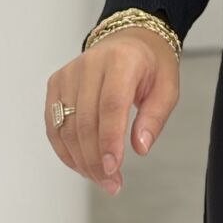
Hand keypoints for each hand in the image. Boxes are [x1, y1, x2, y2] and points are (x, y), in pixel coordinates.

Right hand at [44, 26, 179, 194]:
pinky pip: (54, 124)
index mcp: (122, 60)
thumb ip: (155, 118)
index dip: (109, 141)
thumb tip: (140, 148)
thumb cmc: (151, 65)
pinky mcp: (56, 84)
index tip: (114, 169)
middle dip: (96, 159)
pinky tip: (81, 165)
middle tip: (111, 184)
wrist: (129, 39)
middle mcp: (90, 64)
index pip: (110, 105)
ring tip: (100, 178)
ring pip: (66, 126)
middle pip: (85, 120)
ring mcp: (69, 73)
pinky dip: (65, 149)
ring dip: (80, 160)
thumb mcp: (168, 88)